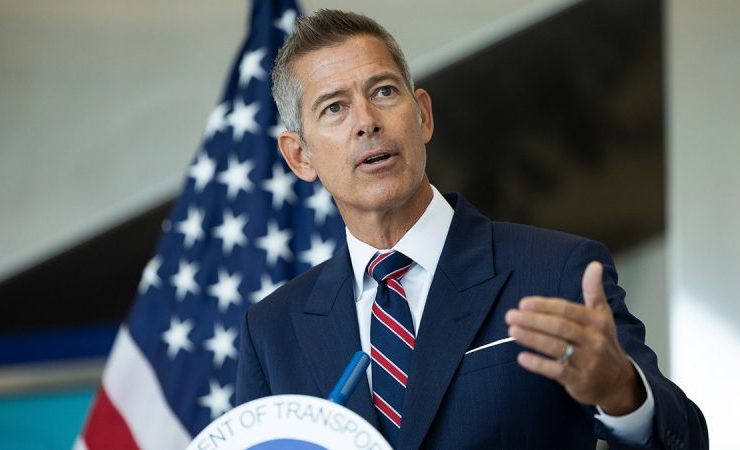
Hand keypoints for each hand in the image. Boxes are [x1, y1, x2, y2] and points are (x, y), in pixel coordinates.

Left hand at [504, 261, 645, 414]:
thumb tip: (594, 265)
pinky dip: (538, 364)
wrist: (617, 381)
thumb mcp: (602, 315)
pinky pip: (556, 371)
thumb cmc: (602, 342)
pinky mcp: (580, 380)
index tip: (523, 303)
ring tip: (512, 331)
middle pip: (560, 327)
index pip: (568, 310)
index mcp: (597, 322)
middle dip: (533, 320)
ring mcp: (588, 361)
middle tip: (510, 316)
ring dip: (531, 338)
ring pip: (556, 347)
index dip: (544, 305)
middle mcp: (594, 340)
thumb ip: (594, 290)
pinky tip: (521, 357)